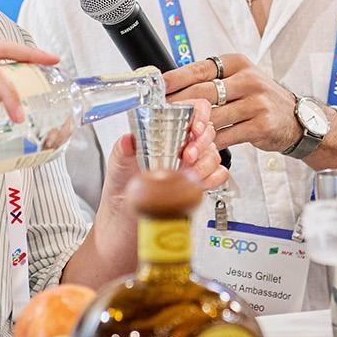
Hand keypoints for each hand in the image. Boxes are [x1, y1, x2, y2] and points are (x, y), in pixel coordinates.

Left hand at [97, 99, 227, 218]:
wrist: (123, 225)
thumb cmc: (120, 191)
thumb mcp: (117, 166)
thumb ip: (122, 150)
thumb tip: (128, 139)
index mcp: (163, 133)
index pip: (191, 110)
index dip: (199, 114)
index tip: (194, 128)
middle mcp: (180, 146)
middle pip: (208, 132)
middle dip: (201, 143)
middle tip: (187, 156)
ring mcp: (191, 165)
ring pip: (214, 154)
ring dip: (205, 164)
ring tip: (188, 174)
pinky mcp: (198, 184)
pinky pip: (219, 175)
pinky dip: (213, 179)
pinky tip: (199, 184)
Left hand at [163, 54, 299, 153]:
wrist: (296, 119)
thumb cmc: (261, 99)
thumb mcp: (240, 80)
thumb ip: (212, 82)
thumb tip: (174, 89)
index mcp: (238, 64)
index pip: (200, 69)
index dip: (176, 79)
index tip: (158, 87)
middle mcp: (248, 80)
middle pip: (204, 93)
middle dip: (178, 105)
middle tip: (160, 115)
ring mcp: (256, 103)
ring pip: (214, 117)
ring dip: (192, 129)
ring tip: (175, 136)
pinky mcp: (261, 125)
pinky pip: (227, 136)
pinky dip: (210, 143)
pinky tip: (199, 147)